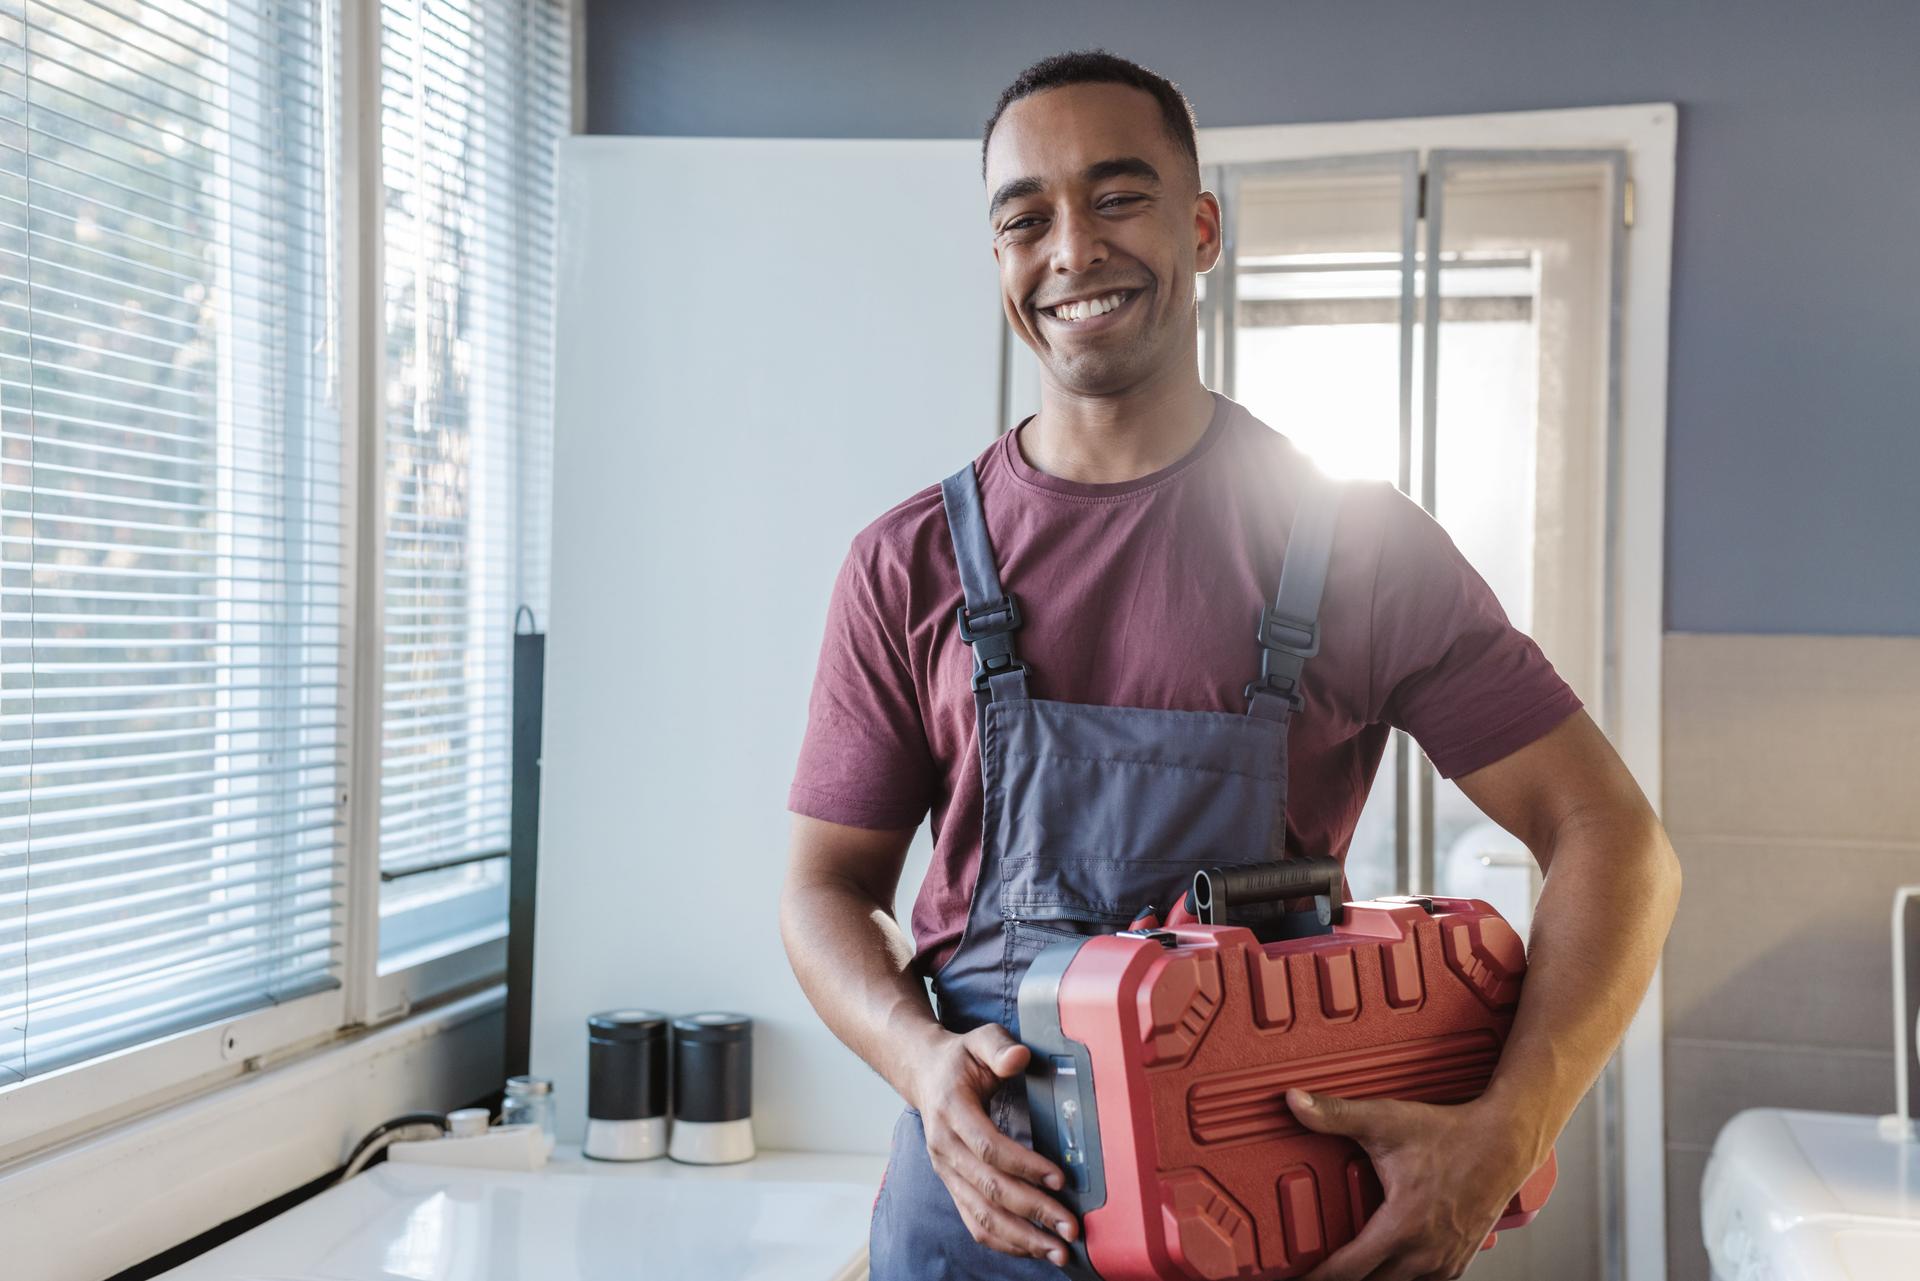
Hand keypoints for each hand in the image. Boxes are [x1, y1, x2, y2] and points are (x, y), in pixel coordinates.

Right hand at [906, 1023, 1078, 1265]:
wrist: (923, 1074)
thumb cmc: (960, 1059)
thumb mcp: (980, 1039)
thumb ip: (999, 1047)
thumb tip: (1020, 1058)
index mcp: (952, 1111)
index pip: (988, 1147)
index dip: (1023, 1165)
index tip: (1059, 1178)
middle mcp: (944, 1147)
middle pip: (989, 1189)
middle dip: (1032, 1211)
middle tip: (1070, 1227)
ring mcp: (946, 1171)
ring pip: (981, 1215)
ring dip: (1021, 1237)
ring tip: (1058, 1251)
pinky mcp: (952, 1185)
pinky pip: (974, 1221)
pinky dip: (1004, 1240)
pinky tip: (1033, 1248)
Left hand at [1288, 1088, 1538, 1280]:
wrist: (1505, 1143)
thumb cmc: (1449, 1133)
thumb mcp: (1385, 1120)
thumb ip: (1334, 1114)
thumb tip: (1294, 1102)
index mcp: (1401, 1228)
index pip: (1346, 1273)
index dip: (1316, 1280)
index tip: (1295, 1280)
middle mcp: (1423, 1254)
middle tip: (1317, 1274)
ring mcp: (1443, 1263)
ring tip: (1348, 1271)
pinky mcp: (1458, 1263)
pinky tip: (1386, 1269)